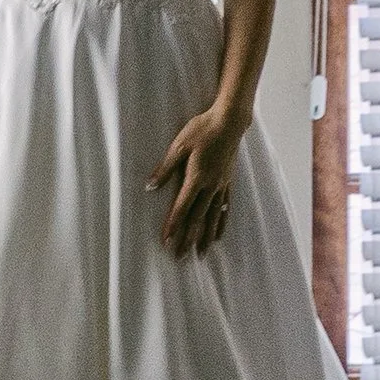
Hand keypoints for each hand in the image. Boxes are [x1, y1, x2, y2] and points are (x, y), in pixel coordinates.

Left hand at [151, 103, 246, 257]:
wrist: (229, 122)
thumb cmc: (201, 130)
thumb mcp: (178, 146)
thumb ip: (165, 168)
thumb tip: (150, 186)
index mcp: (196, 178)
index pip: (181, 208)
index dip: (173, 226)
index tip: (167, 242)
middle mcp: (210, 186)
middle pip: (197, 218)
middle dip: (188, 239)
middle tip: (181, 258)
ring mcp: (221, 185)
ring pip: (213, 217)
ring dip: (206, 237)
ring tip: (202, 254)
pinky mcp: (228, 182)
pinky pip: (225, 207)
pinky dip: (221, 222)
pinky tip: (220, 233)